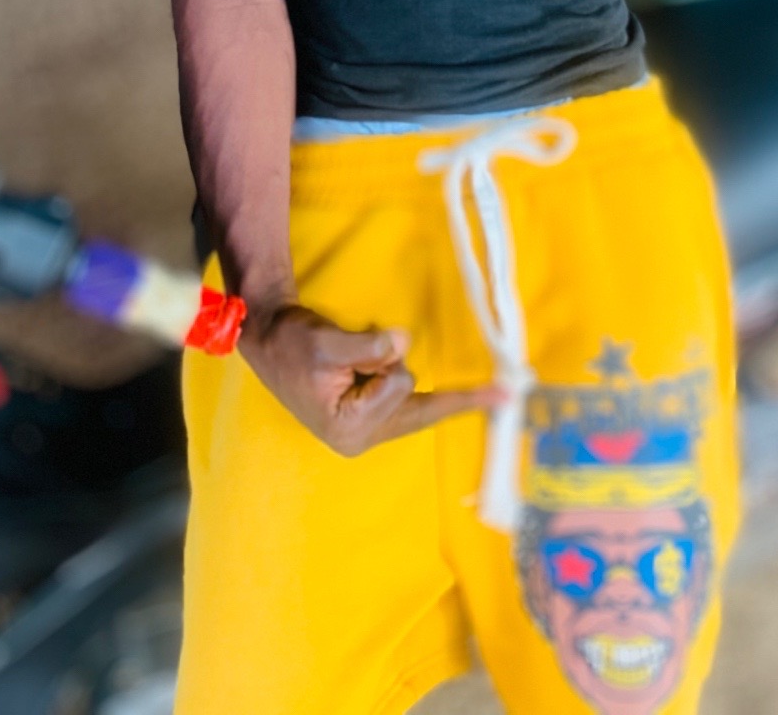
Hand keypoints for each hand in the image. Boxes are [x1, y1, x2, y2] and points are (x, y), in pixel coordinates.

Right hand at [239, 302, 498, 455]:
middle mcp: (361, 438)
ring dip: (400, 374)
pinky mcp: (368, 417)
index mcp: (350, 428)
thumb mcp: (327, 343)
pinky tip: (430, 384)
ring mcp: (366, 430)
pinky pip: (410, 404)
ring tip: (356, 357)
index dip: (385, 359)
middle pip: (421, 409)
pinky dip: (417, 389)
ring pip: (416, 402)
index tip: (377, 345)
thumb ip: (367, 347)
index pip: (399, 385)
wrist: (268, 339)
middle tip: (509, 396)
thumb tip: (401, 342)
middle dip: (454, 397)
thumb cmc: (292, 345)